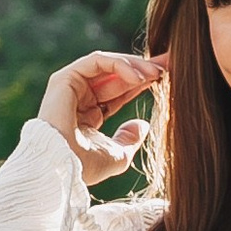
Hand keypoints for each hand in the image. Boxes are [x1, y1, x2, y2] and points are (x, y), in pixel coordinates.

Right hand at [39, 47, 164, 188]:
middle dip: (144, 68)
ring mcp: (70, 86)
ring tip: (158, 73)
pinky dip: (120, 65)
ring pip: (108, 64)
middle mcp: (79, 96)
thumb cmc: (84, 167)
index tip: (168, 76)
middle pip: (116, 74)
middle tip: (169, 64)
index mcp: (89, 113)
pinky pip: (97, 61)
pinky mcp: (65, 78)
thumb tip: (143, 124)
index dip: (143, 82)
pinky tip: (139, 77)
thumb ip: (130, 139)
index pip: (120, 90)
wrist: (61, 169)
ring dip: (135, 66)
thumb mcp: (117, 155)